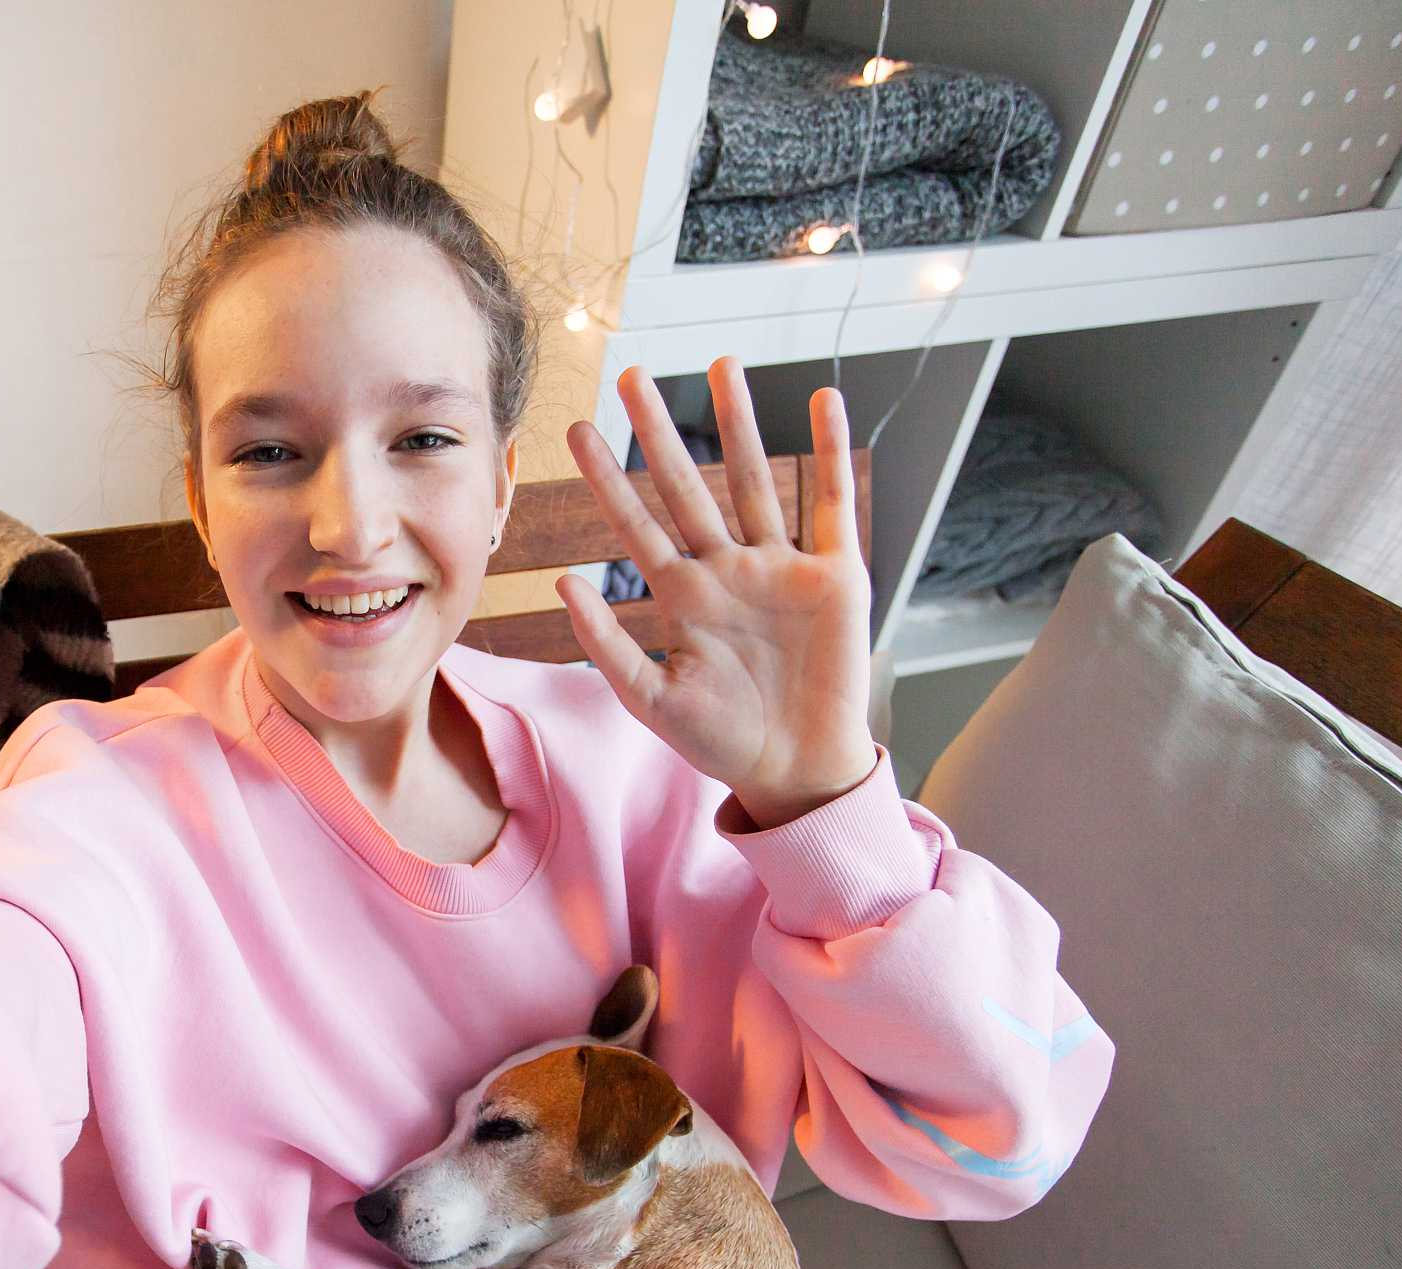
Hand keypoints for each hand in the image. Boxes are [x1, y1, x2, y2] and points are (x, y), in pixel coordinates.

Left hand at [556, 359, 878, 828]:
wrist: (796, 772)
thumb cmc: (722, 742)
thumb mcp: (652, 701)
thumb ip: (607, 644)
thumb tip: (565, 582)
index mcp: (684, 597)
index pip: (636, 524)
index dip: (609, 479)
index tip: (576, 431)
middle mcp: (729, 571)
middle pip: (689, 486)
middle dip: (661, 432)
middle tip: (633, 375)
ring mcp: (782, 568)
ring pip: (756, 480)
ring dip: (741, 423)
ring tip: (722, 364)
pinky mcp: (836, 576)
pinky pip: (832, 503)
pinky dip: (830, 453)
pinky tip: (824, 402)